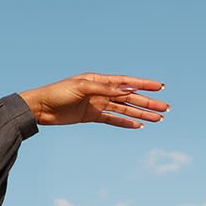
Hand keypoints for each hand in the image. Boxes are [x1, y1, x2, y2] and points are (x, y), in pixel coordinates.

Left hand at [19, 73, 169, 128]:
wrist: (39, 108)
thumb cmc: (57, 93)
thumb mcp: (82, 88)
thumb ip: (105, 89)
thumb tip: (128, 89)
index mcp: (99, 80)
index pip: (127, 82)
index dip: (144, 84)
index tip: (161, 87)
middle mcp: (100, 91)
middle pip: (129, 97)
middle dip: (148, 102)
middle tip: (166, 108)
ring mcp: (96, 104)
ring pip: (124, 109)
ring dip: (141, 113)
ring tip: (158, 119)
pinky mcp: (90, 116)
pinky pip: (112, 119)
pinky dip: (125, 122)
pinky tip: (138, 125)